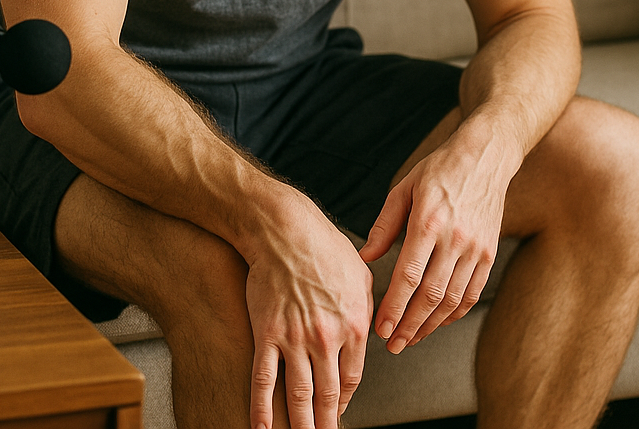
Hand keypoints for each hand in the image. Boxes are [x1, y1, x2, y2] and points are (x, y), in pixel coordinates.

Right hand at [245, 208, 373, 428]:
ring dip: (301, 426)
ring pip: (299, 395)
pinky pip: (264, 380)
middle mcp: (327, 338)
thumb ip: (369, 309)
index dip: (344, 401)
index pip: (351, 379)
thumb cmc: (324, 245)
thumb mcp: (361, 274)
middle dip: (326, 424)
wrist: (285, 229)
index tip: (338, 412)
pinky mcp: (267, 333)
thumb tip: (375, 332)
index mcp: (354, 325)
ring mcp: (295, 338)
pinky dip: (263, 410)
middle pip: (328, 396)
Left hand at [358, 132, 509, 353]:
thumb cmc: (439, 169)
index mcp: (429, 221)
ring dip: (430, 325)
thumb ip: (384, 225)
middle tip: (392, 344)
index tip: (381, 328)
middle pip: (431, 295)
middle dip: (409, 325)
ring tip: (411, 339)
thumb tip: (365, 257)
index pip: (409, 275)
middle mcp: (455, 238)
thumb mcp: (404, 188)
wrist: (485, 158)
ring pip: (453, 300)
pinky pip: (472, 293)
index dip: (394, 307)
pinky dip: (455, 313)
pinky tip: (438, 322)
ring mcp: (476, 248)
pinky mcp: (489, 253)